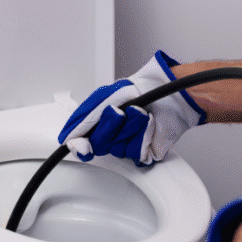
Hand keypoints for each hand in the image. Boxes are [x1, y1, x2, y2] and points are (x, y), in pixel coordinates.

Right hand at [58, 52, 204, 163]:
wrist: (172, 93)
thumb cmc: (143, 89)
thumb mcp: (107, 96)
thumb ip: (85, 117)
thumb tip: (70, 138)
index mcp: (100, 122)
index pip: (81, 141)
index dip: (79, 146)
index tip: (82, 146)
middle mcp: (112, 135)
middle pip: (98, 145)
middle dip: (108, 127)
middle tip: (118, 112)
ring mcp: (128, 144)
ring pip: (117, 148)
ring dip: (129, 127)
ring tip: (140, 113)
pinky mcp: (144, 152)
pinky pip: (135, 151)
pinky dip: (142, 134)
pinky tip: (149, 124)